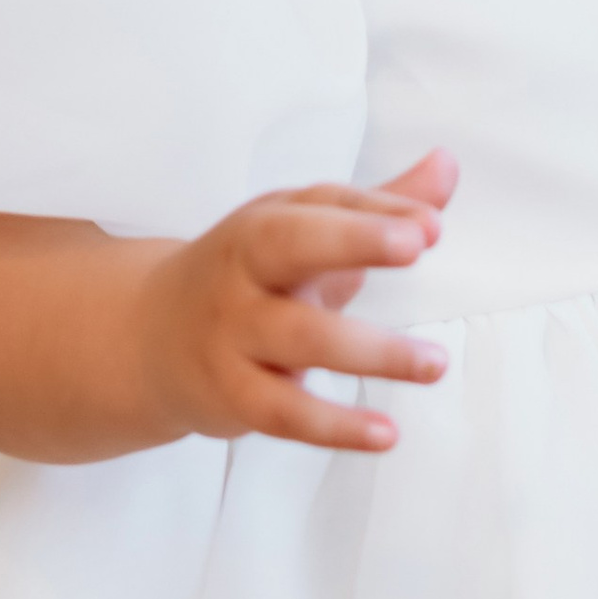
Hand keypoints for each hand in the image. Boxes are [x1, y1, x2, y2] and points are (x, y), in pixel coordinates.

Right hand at [136, 149, 457, 451]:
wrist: (151, 338)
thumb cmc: (251, 276)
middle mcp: (244, 274)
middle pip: (289, 248)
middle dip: (352, 241)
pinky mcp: (234, 396)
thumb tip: (447, 164)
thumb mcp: (304, 232)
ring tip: (435, 364)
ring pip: (299, 339)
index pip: (321, 206)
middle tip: (417, 243)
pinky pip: (284, 414)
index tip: (430, 224)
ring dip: (371, 352)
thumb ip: (380, 206)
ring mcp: (234, 336)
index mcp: (265, 227)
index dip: (375, 211)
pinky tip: (386, 434)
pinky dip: (334, 427)